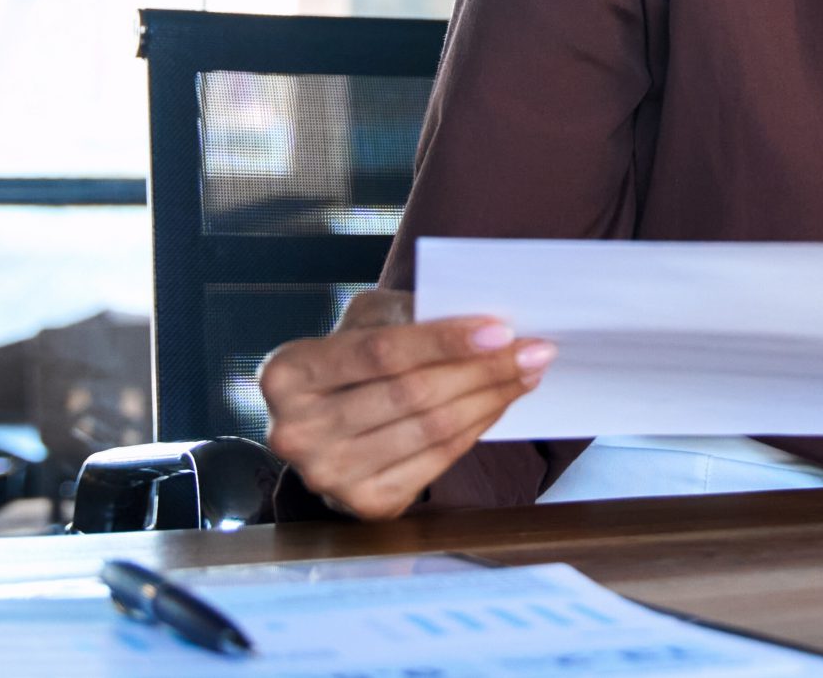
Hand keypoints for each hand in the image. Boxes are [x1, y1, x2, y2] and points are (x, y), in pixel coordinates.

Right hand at [258, 287, 554, 520]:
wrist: (324, 424)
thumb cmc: (351, 360)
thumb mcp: (364, 320)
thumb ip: (409, 316)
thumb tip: (487, 325)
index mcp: (288, 373)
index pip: (380, 352)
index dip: (444, 341)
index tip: (501, 329)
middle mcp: (297, 432)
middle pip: (412, 394)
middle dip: (484, 369)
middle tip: (534, 350)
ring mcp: (328, 476)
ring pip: (431, 430)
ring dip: (492, 398)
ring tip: (527, 372)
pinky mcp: (364, 505)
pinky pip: (437, 462)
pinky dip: (477, 428)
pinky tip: (499, 403)